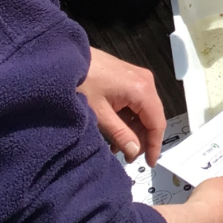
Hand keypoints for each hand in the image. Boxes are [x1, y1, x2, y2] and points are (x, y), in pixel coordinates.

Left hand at [79, 47, 166, 165]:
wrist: (65, 59)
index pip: (157, 123)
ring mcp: (138, 77)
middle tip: (127, 156)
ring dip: (133, 130)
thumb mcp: (99, 114)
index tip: (149, 163)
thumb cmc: (81, 83)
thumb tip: (134, 152)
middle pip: (152, 117)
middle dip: (141, 139)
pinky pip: (136, 102)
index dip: (154, 145)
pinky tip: (115, 130)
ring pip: (143, 111)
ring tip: (116, 146)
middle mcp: (145, 81)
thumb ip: (120, 134)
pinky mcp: (129, 77)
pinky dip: (128, 118)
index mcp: (142, 90)